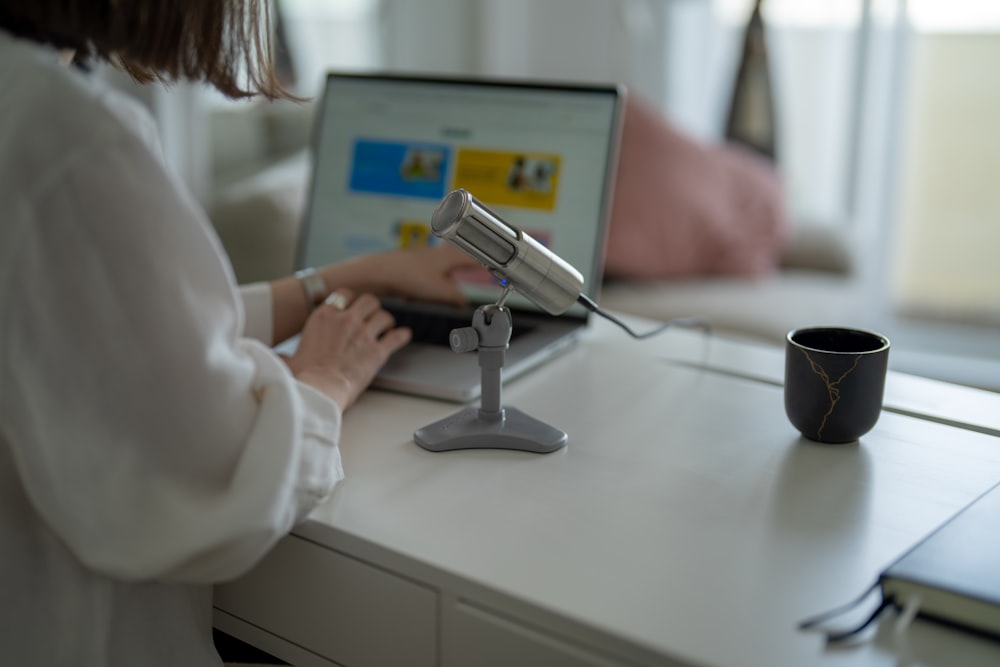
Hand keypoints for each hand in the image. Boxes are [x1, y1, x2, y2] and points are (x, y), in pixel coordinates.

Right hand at [283, 289, 410, 409]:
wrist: (318, 390)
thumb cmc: (301, 377)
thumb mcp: (287, 360)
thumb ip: (283, 355)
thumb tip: (273, 358)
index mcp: (323, 317)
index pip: (343, 295)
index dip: (350, 299)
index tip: (352, 305)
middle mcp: (346, 320)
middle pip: (369, 301)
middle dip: (372, 307)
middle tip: (373, 315)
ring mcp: (364, 334)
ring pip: (384, 316)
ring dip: (387, 321)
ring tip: (387, 327)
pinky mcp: (377, 351)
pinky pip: (396, 337)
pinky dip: (402, 336)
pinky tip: (404, 336)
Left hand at [322, 245, 479, 308]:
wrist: (379, 273)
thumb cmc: (408, 276)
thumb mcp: (440, 291)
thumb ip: (457, 297)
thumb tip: (464, 302)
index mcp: (448, 256)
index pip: (473, 259)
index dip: (483, 267)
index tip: (492, 271)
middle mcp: (436, 254)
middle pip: (454, 268)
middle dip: (455, 284)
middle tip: (458, 295)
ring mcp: (421, 259)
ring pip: (437, 276)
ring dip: (435, 289)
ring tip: (428, 297)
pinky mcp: (408, 267)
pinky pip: (421, 281)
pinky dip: (420, 290)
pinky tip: (410, 297)